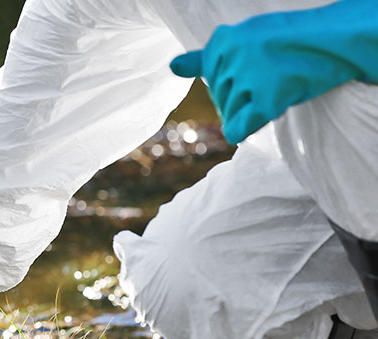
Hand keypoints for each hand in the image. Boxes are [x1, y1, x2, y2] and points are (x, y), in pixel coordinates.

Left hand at [171, 1, 377, 143]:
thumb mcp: (245, 38)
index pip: (211, 80)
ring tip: (280, 83)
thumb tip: (171, 67)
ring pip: (228, 116)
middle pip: (220, 100)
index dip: (237, 79)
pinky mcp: (266, 99)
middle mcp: (230, 57)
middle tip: (275, 74)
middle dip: (244, 96)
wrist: (337, 39)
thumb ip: (208, 56)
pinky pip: (237, 130)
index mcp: (222, 40)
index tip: (262, 62)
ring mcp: (248, 78)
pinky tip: (269, 109)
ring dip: (252, 110)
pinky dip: (247, 129)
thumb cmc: (288, 40)